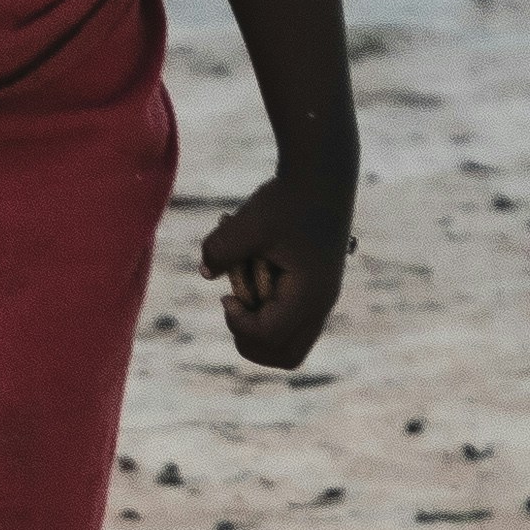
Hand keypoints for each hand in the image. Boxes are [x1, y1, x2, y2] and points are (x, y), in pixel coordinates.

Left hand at [197, 172, 351, 371]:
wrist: (322, 173)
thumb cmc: (287, 197)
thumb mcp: (247, 222)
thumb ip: (220, 250)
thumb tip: (206, 273)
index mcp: (309, 294)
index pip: (269, 337)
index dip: (239, 324)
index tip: (225, 296)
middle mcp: (321, 304)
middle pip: (285, 356)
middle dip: (250, 339)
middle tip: (233, 306)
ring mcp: (321, 299)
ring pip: (291, 344)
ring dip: (260, 328)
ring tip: (244, 294)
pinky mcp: (315, 288)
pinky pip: (292, 322)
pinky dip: (269, 312)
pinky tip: (256, 276)